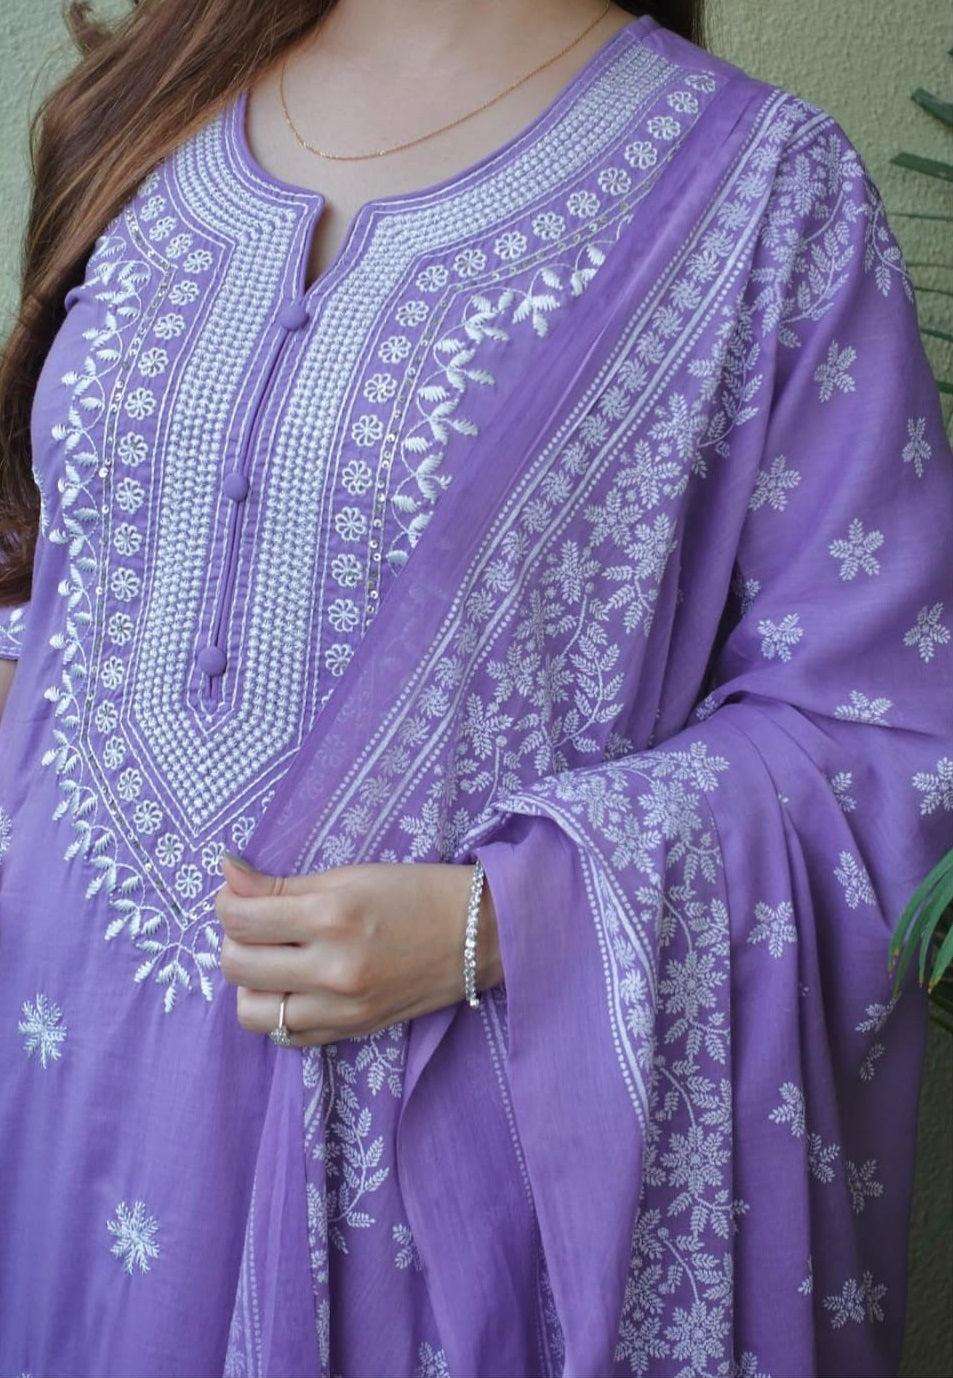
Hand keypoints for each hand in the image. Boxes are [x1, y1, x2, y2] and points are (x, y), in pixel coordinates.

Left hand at [215, 855, 501, 1045]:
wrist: (478, 935)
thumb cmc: (416, 892)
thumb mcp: (350, 875)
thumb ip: (282, 884)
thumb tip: (225, 873)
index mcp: (331, 917)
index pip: (241, 918)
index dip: (227, 901)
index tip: (237, 892)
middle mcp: (332, 969)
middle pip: (236, 964)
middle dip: (233, 938)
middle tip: (255, 923)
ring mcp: (341, 1009)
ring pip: (252, 1010)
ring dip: (249, 983)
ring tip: (272, 960)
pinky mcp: (351, 1032)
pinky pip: (285, 1035)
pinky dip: (278, 1011)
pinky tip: (295, 986)